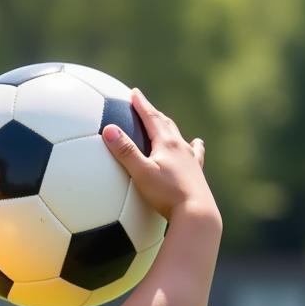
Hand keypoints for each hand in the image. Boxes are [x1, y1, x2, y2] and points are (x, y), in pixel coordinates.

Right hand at [101, 89, 215, 221]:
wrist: (196, 213)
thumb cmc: (166, 194)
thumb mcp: (140, 173)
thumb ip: (125, 151)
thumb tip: (108, 129)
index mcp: (167, 144)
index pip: (151, 118)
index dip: (141, 104)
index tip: (134, 92)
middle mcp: (181, 147)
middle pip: (165, 123)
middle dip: (152, 112)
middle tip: (143, 104)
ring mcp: (191, 160)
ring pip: (179, 137)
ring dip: (169, 127)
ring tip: (166, 122)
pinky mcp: (197, 173)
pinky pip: (195, 154)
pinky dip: (193, 146)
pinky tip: (197, 144)